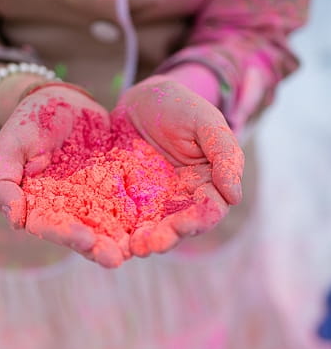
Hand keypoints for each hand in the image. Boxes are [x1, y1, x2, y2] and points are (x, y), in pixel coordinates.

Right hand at [0, 84, 127, 267]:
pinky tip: (155, 226)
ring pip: (110, 228)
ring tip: (137, 249)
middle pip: (84, 236)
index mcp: (39, 207)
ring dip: (123, 241)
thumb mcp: (10, 144)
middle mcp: (69, 212)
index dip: (66, 235)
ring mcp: (96, 203)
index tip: (84, 239)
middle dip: (99, 248)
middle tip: (115, 258)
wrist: (65, 102)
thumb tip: (15, 220)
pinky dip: (142, 219)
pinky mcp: (119, 190)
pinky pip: (132, 207)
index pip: (50, 227)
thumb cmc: (30, 122)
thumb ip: (2, 180)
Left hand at [117, 75, 244, 256]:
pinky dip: (120, 234)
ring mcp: (154, 205)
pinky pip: (125, 222)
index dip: (199, 221)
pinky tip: (112, 241)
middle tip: (153, 244)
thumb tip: (235, 196)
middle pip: (180, 228)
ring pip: (153, 230)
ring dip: (145, 242)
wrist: (139, 100)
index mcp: (207, 185)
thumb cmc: (179, 107)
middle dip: (168, 237)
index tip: (185, 224)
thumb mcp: (205, 122)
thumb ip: (224, 154)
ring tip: (134, 248)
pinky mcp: (127, 204)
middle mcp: (182, 201)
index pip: (209, 211)